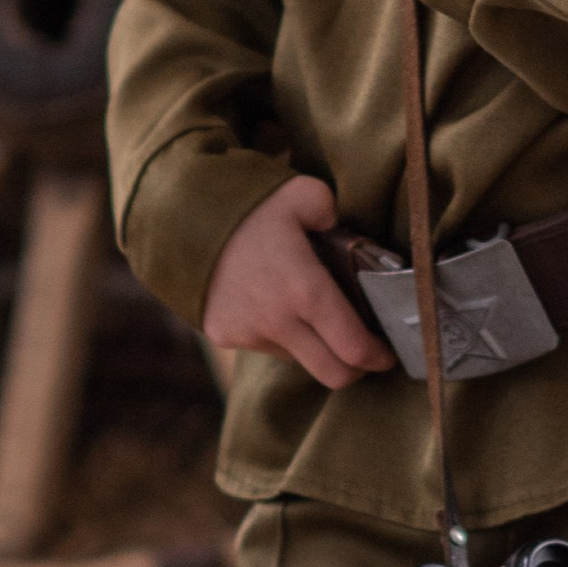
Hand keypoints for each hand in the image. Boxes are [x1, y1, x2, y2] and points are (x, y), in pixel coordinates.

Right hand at [200, 173, 392, 389]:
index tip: (389, 352)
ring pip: (297, 357)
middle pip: (332, 373)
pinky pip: (263, 344)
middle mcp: (277, 321)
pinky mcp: (224, 334)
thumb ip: (332, 212)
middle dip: (355, 368)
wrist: (178, 216)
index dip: (379, 357)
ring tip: (309, 311)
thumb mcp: (303, 193)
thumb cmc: (249, 202)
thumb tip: (338, 227)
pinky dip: (277, 333)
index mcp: (305, 290)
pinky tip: (272, 303)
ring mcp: (247, 332)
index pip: (354, 348)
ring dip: (312, 344)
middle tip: (363, 350)